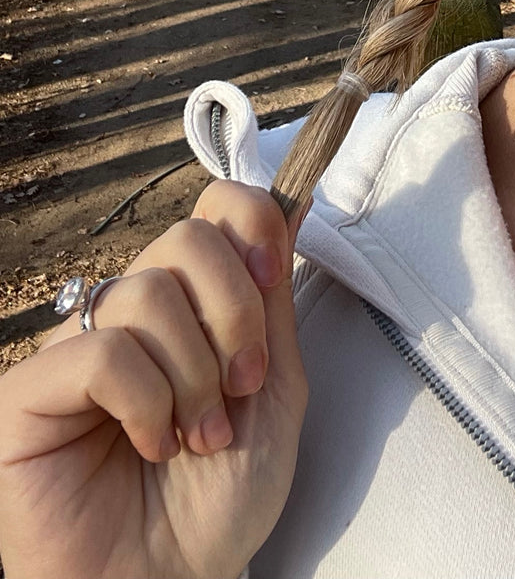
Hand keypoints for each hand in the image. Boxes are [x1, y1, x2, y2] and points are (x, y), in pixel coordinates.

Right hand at [0, 181, 307, 578]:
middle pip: (189, 239)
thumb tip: (295, 201)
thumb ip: (274, 301)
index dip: (251, 224)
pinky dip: (146, 401)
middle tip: (239, 389)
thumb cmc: (220, 501)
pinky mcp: (31, 390)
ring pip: (148, 292)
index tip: (274, 276)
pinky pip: (102, 350)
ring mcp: (78, 345)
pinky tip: (150, 444)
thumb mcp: (275, 391)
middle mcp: (131, 312)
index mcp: (192, 303)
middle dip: (235, 315)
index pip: (215, 207)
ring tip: (196, 436)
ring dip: (194, 374)